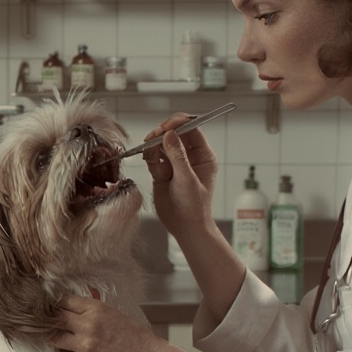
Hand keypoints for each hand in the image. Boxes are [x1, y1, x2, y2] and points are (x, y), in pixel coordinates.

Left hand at [54, 293, 210, 351]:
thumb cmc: (132, 334)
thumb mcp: (112, 312)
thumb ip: (91, 306)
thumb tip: (71, 298)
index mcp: (95, 308)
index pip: (63, 301)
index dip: (55, 305)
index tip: (53, 309)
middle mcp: (88, 325)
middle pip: (54, 319)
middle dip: (51, 322)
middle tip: (52, 325)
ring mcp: (85, 346)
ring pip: (54, 339)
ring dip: (56, 339)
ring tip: (63, 340)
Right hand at [142, 114, 218, 239]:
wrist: (184, 227)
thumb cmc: (194, 207)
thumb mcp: (187, 180)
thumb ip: (177, 156)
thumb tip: (170, 134)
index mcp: (203, 155)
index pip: (192, 129)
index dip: (179, 124)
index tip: (166, 127)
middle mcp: (189, 156)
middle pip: (175, 133)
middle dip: (162, 133)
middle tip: (152, 138)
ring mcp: (175, 163)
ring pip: (161, 143)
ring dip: (154, 145)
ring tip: (149, 153)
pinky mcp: (162, 171)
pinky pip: (153, 156)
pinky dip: (149, 157)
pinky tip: (150, 163)